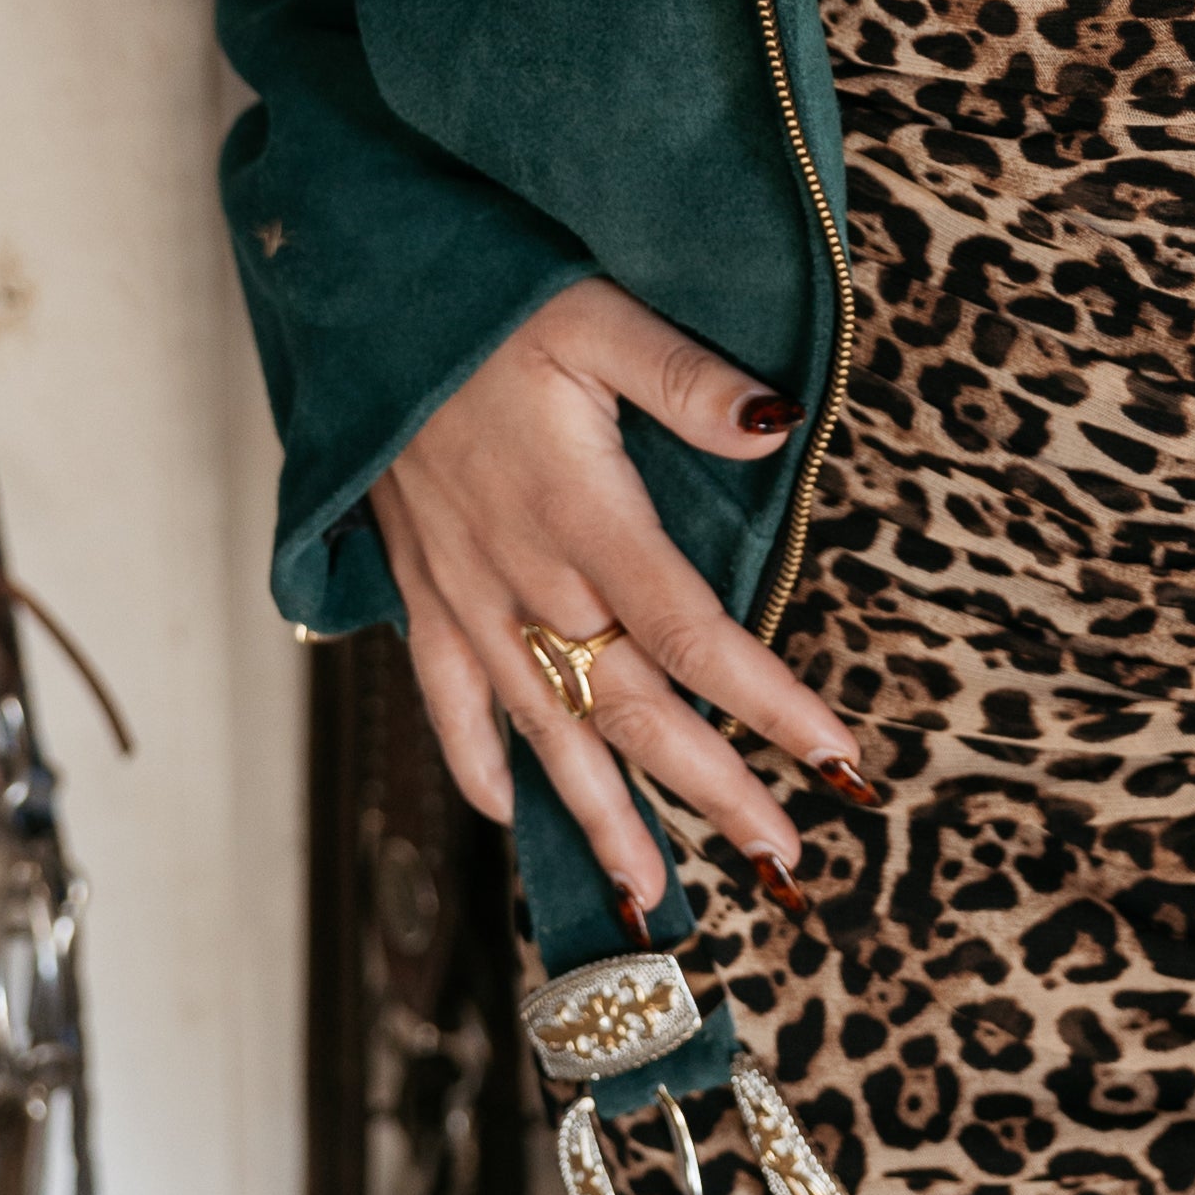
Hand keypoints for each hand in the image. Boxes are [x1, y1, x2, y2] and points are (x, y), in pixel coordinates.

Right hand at [368, 278, 857, 930]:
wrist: (361, 303)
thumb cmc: (488, 303)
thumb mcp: (596, 316)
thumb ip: (685, 377)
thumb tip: (775, 423)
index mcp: (582, 514)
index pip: (691, 633)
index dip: (766, 702)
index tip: (834, 758)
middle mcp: (525, 577)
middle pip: (631, 708)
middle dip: (709, 789)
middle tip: (779, 857)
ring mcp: (466, 597)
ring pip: (546, 730)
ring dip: (603, 815)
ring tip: (652, 892)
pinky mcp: (421, 592)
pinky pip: (447, 700)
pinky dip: (476, 763)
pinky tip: (511, 813)